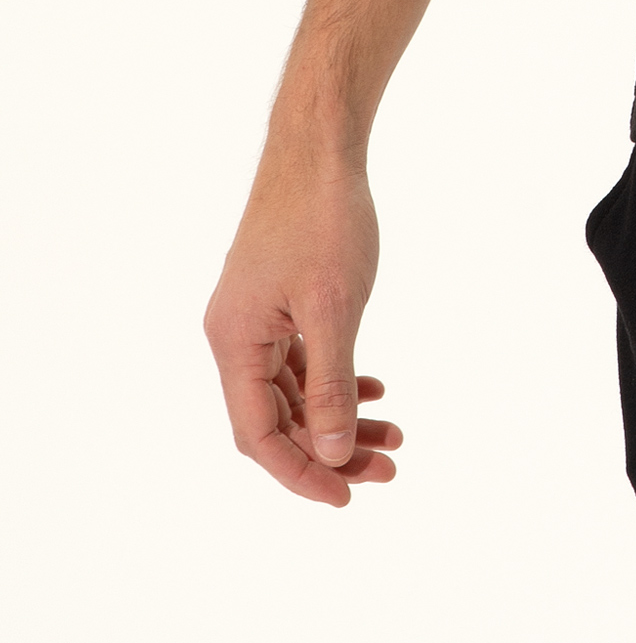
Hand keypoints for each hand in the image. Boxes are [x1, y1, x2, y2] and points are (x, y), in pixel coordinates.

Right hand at [204, 152, 402, 506]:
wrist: (320, 146)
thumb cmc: (322, 218)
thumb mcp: (333, 306)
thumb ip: (331, 383)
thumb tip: (330, 453)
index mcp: (234, 342)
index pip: (259, 436)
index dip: (301, 473)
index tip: (348, 496)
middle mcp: (236, 335)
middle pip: (279, 419)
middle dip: (331, 449)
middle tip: (389, 467)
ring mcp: (258, 317)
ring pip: (297, 391)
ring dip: (341, 417)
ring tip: (394, 436)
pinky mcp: (280, 298)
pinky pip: (303, 359)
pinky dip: (338, 378)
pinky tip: (376, 389)